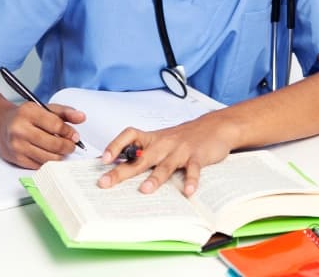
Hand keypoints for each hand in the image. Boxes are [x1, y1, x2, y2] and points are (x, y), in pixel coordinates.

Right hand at [0, 102, 84, 168]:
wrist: (2, 124)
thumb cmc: (26, 116)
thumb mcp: (45, 108)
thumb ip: (65, 112)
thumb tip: (82, 117)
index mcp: (28, 112)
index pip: (56, 125)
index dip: (69, 132)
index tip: (75, 136)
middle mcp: (20, 129)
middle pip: (53, 144)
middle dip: (67, 146)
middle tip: (71, 146)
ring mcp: (16, 145)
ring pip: (48, 157)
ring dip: (60, 156)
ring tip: (62, 150)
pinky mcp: (16, 158)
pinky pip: (39, 165)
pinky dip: (48, 161)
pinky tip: (49, 154)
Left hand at [97, 112, 238, 195]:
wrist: (214, 126)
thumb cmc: (183, 137)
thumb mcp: (161, 140)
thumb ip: (143, 152)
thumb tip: (115, 165)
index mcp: (152, 138)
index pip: (130, 135)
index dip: (115, 145)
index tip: (104, 158)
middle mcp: (164, 144)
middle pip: (140, 158)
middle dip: (122, 171)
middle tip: (106, 182)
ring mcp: (180, 150)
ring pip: (165, 165)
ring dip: (155, 178)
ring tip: (144, 190)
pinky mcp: (197, 157)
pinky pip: (193, 170)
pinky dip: (191, 180)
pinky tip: (187, 191)